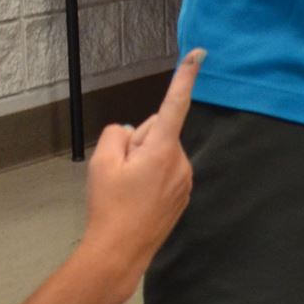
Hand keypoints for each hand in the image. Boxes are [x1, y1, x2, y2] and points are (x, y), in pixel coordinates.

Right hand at [76, 49, 201, 303]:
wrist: (120, 250)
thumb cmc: (109, 205)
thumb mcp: (102, 162)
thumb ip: (117, 135)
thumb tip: (131, 133)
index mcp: (162, 148)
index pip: (174, 103)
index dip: (185, 76)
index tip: (201, 53)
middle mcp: (181, 160)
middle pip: (157, 132)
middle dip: (138, 143)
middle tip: (120, 172)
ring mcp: (185, 179)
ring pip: (160, 153)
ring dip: (144, 162)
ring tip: (128, 190)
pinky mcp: (183, 194)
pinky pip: (165, 171)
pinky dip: (151, 177)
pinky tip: (137, 198)